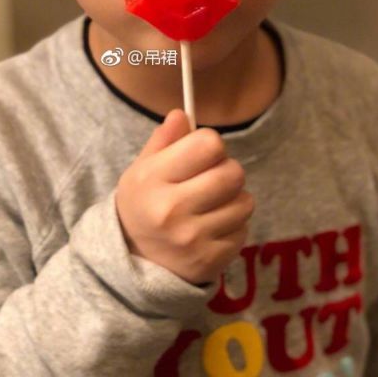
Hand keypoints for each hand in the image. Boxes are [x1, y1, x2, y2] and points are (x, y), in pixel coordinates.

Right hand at [115, 108, 253, 285]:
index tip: (201, 153)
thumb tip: (182, 114)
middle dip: (227, 170)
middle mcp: (172, 209)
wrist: (133, 262)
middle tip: (212, 177)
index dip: (209, 144)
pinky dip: (233, 225)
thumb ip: (164, 140)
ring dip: (234, 199)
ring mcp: (193, 239)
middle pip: (233, 173)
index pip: (208, 144)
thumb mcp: (142, 168)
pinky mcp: (211, 260)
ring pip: (244, 202)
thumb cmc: (143, 204)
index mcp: (154, 179)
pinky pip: (244, 230)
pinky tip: (212, 226)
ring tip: (212, 204)